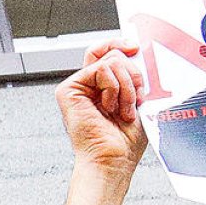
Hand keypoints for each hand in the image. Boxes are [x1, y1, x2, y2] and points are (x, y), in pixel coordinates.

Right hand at [55, 39, 148, 204]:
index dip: (120, 44)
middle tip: (134, 98)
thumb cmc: (125, 141)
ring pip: (110, 61)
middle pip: (112, 54)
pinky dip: (113, 88)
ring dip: (125, 87)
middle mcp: (88, 85)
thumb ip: (133, 76)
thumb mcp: (137, 101)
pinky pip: (100, 70)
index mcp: (102, 87)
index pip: (107, 53)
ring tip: (121, 110)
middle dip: (132, 75)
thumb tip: (136, 53)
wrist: (113, 160)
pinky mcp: (68, 90)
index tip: (135, 46)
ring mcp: (77, 87)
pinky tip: (109, 107)